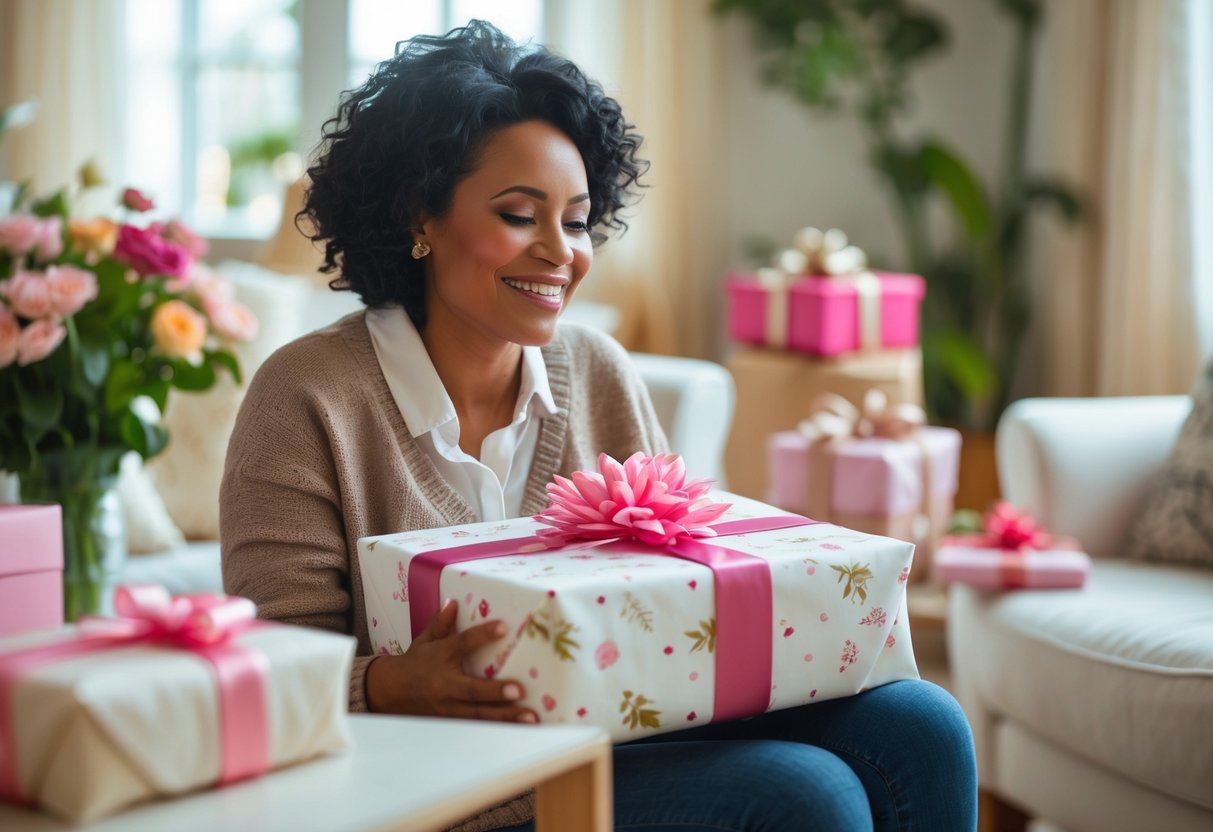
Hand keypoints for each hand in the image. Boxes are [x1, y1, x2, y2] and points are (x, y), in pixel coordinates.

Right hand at [364, 599, 537, 722]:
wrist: (390, 692)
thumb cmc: (415, 663)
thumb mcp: (425, 640)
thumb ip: (441, 623)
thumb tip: (454, 602)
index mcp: (440, 657)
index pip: (462, 644)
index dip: (482, 635)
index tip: (503, 626)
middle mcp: (445, 685)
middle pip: (472, 691)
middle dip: (496, 692)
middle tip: (520, 691)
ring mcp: (448, 707)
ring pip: (478, 714)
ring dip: (505, 717)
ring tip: (530, 717)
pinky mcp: (452, 721)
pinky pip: (477, 726)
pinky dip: (497, 728)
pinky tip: (518, 729)